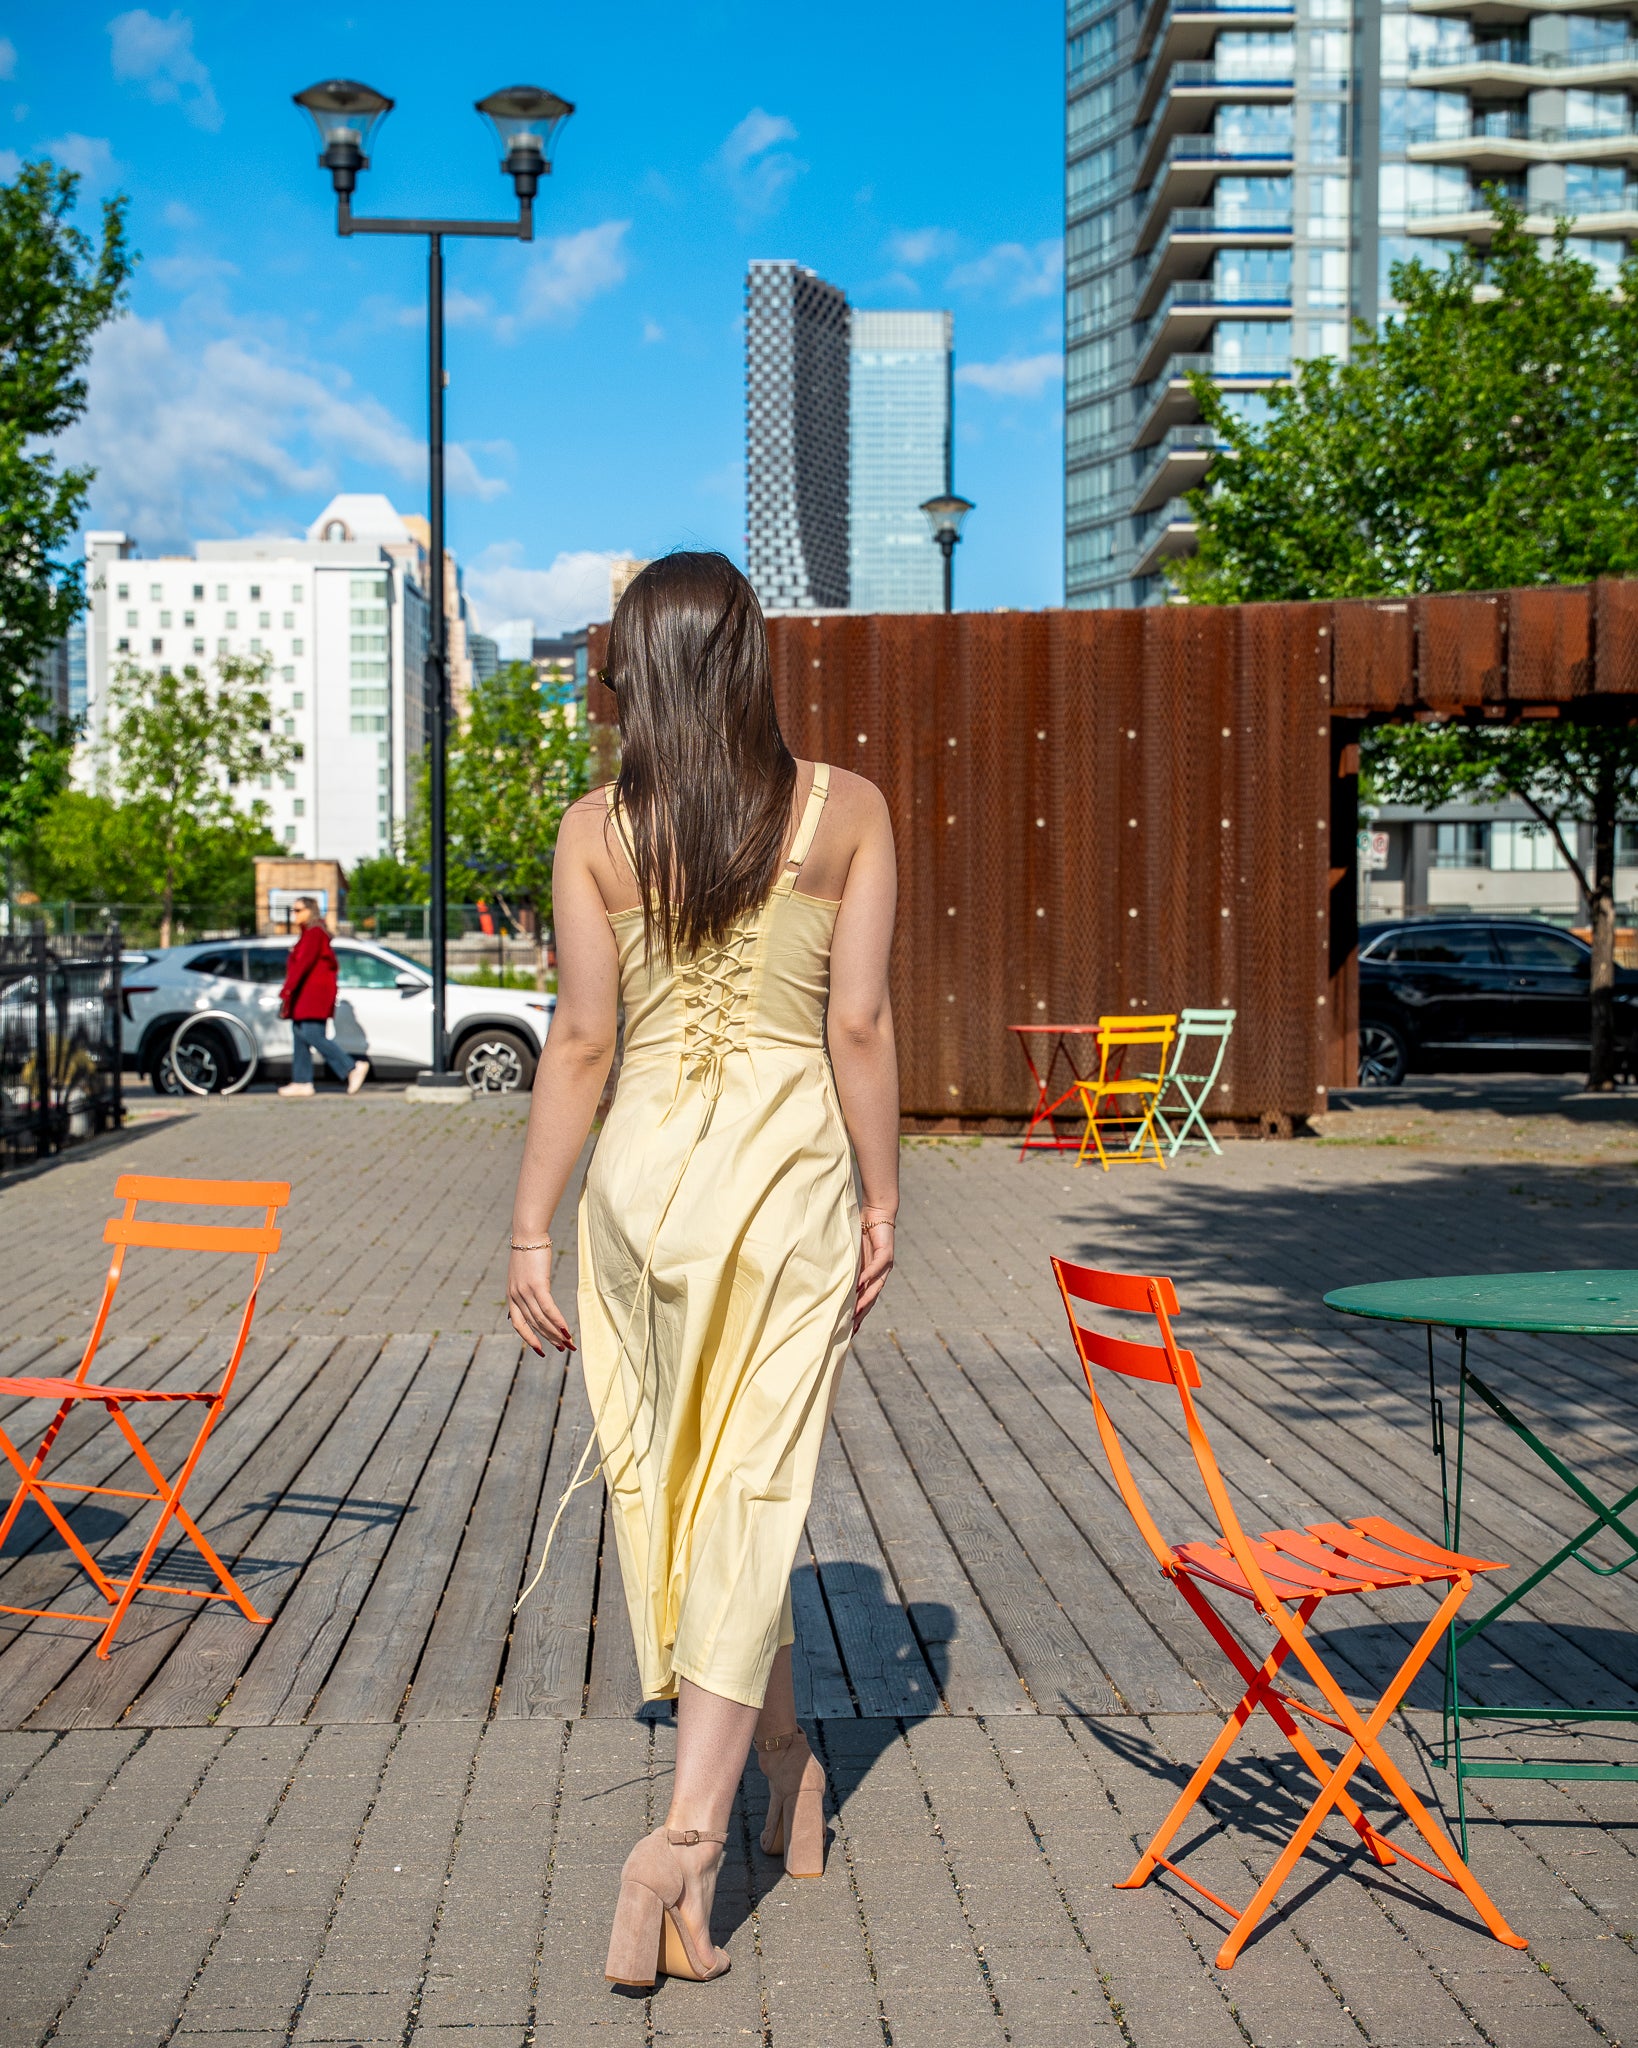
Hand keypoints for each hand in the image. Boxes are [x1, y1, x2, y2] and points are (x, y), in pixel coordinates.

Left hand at [508, 1246, 574, 1354]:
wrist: (528, 1234)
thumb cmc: (528, 1252)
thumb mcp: (522, 1274)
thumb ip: (525, 1289)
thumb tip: (533, 1300)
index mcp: (511, 1295)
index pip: (518, 1324)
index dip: (529, 1339)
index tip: (540, 1349)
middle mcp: (516, 1296)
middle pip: (533, 1324)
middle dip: (548, 1338)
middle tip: (562, 1348)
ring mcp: (525, 1291)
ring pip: (541, 1319)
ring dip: (556, 1333)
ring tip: (568, 1342)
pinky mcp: (537, 1285)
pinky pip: (548, 1308)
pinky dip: (558, 1321)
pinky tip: (566, 1330)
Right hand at [853, 1215, 894, 1332]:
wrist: (878, 1213)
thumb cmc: (862, 1232)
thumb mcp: (850, 1253)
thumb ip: (845, 1267)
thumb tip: (827, 1277)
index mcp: (871, 1276)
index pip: (865, 1300)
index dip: (858, 1315)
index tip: (849, 1331)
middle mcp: (880, 1274)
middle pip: (871, 1299)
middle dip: (862, 1314)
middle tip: (852, 1329)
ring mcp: (884, 1265)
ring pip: (875, 1287)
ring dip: (865, 1300)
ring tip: (856, 1312)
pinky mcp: (886, 1253)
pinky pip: (876, 1267)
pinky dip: (867, 1276)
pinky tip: (859, 1284)